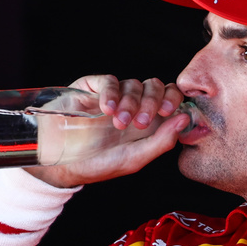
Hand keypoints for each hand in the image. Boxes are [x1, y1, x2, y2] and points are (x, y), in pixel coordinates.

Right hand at [27, 75, 189, 188]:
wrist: (61, 164)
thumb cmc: (98, 165)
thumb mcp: (134, 159)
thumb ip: (162, 141)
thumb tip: (185, 119)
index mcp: (148, 123)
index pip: (170, 98)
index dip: (173, 99)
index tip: (168, 111)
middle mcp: (133, 106)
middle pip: (155, 86)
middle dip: (152, 102)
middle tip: (141, 122)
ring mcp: (113, 96)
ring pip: (133, 84)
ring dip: (130, 102)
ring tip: (119, 123)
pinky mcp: (92, 88)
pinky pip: (109, 81)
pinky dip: (111, 93)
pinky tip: (107, 110)